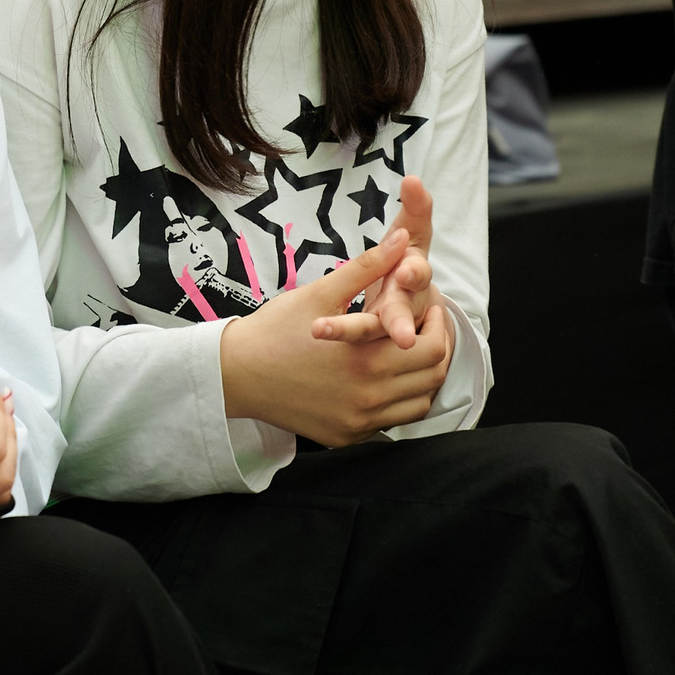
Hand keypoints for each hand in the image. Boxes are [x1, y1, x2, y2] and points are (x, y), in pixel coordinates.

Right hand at [219, 234, 449, 445]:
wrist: (236, 374)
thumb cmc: (275, 329)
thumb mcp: (321, 294)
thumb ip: (367, 266)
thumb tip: (403, 238)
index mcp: (366, 359)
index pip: (431, 347)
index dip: (438, 324)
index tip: (428, 308)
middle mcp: (368, 397)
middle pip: (432, 377)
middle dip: (437, 348)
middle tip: (424, 328)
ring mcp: (359, 422)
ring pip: (419, 405)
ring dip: (422, 378)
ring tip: (408, 352)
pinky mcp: (348, 436)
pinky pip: (392, 422)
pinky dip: (399, 401)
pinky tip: (384, 377)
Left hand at [310, 178, 447, 366]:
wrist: (413, 316)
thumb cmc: (406, 268)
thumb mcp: (413, 238)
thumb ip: (416, 210)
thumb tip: (414, 178)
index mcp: (413, 277)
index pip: (417, 273)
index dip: (414, 274)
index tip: (405, 275)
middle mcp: (406, 307)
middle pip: (399, 313)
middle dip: (393, 320)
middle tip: (388, 332)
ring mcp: (390, 333)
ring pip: (372, 335)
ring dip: (345, 329)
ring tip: (319, 328)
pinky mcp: (375, 352)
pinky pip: (359, 355)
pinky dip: (339, 349)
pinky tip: (313, 343)